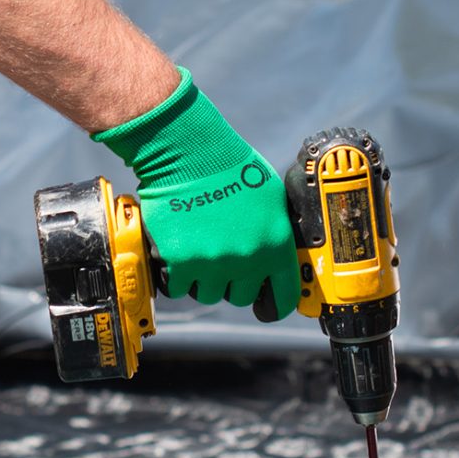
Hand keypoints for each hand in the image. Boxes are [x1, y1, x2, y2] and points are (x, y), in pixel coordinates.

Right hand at [93, 70, 299, 314]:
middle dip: (231, 281)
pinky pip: (178, 287)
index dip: (274, 304)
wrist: (188, 153)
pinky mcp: (180, 262)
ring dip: (201, 278)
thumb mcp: (271, 197)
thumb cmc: (230, 166)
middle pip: (240, 296)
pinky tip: (177, 253)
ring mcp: (212, 262)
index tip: (265, 305)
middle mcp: (247, 258)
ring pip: (207, 294)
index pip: (283, 297)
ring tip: (197, 249)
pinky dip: (175, 275)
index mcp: (275, 244)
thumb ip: (276, 231)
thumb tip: (279, 255)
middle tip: (221, 257)